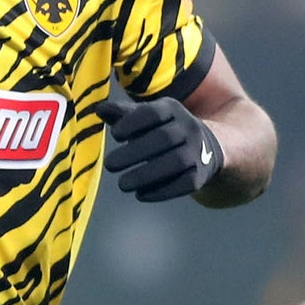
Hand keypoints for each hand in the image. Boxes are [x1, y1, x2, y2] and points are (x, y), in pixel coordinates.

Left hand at [95, 97, 222, 201]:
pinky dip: (161, 191)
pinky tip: (140, 195)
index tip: (114, 134)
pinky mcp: (200, 175)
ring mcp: (198, 152)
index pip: (153, 113)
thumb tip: (97, 109)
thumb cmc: (163, 130)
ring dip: (146, 175)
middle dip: (134, 152)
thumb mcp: (146, 118)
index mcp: (172, 109)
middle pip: (163, 138)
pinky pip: (183, 184)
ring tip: (122, 184)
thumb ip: (122, 114)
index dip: (133, 123)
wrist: (207, 147)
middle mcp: (189, 128)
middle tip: (109, 164)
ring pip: (175, 162)